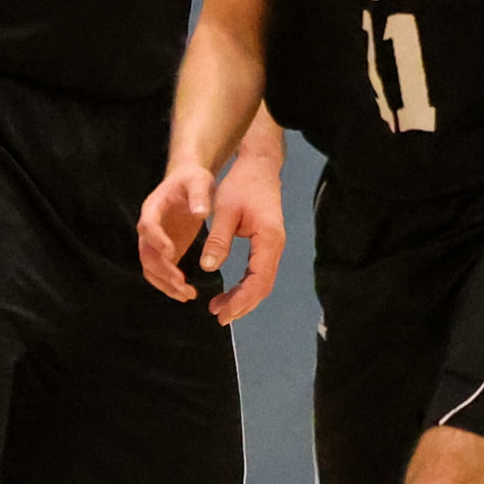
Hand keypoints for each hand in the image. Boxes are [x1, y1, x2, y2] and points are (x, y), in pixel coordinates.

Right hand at [136, 161, 217, 302]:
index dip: (157, 240)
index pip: (147, 226)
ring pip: (150, 268)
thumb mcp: (199, 181)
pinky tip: (187, 294)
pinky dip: (170, 284)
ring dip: (165, 283)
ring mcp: (155, 241)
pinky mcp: (165, 251)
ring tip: (187, 295)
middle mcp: (149, 227)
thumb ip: (199, 195)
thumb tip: (200, 213)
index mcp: (153, 207)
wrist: (189, 182)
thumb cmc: (193, 180)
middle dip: (162, 271)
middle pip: (146, 253)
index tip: (172, 253)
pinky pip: (161, 272)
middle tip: (182, 284)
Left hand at [199, 150, 289, 323]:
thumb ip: (217, 239)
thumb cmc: (242, 184)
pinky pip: (259, 273)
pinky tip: (230, 293)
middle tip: (219, 317)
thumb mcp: (225, 210)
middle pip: (263, 286)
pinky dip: (245, 287)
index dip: (241, 300)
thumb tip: (208, 267)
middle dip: (242, 305)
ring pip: (262, 282)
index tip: (221, 313)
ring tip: (220, 309)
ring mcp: (274, 246)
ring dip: (244, 298)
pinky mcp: (268, 244)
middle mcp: (276, 246)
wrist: (259, 166)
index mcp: (269, 239)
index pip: (258, 280)